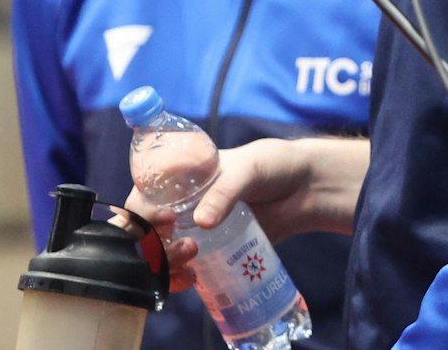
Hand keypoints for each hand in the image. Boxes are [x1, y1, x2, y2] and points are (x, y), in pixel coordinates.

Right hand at [123, 138, 363, 294]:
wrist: (304, 190)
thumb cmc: (272, 166)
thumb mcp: (248, 169)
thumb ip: (226, 191)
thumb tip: (202, 222)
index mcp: (179, 175)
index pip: (143, 194)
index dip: (142, 211)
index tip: (165, 220)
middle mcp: (179, 203)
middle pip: (146, 230)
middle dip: (153, 244)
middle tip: (185, 246)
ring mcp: (193, 230)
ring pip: (161, 254)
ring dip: (166, 263)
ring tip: (192, 261)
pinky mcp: (210, 251)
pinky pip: (182, 270)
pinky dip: (178, 279)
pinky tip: (190, 281)